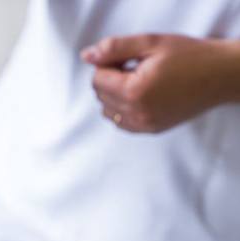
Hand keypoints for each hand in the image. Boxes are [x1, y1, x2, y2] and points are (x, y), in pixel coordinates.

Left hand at [81, 34, 239, 132]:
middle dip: (111, 79)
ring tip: (140, 81)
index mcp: (135, 91)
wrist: (219, 76)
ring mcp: (143, 125)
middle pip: (100, 96)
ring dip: (115, 95)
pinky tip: (142, 96)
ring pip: (108, 111)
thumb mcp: (151, 43)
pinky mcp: (150, 130)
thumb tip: (87, 56)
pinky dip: (123, 109)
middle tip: (135, 67)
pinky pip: (121, 123)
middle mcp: (137, 113)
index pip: (97, 80)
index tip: (127, 59)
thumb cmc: (189, 56)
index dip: (108, 65)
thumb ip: (115, 48)